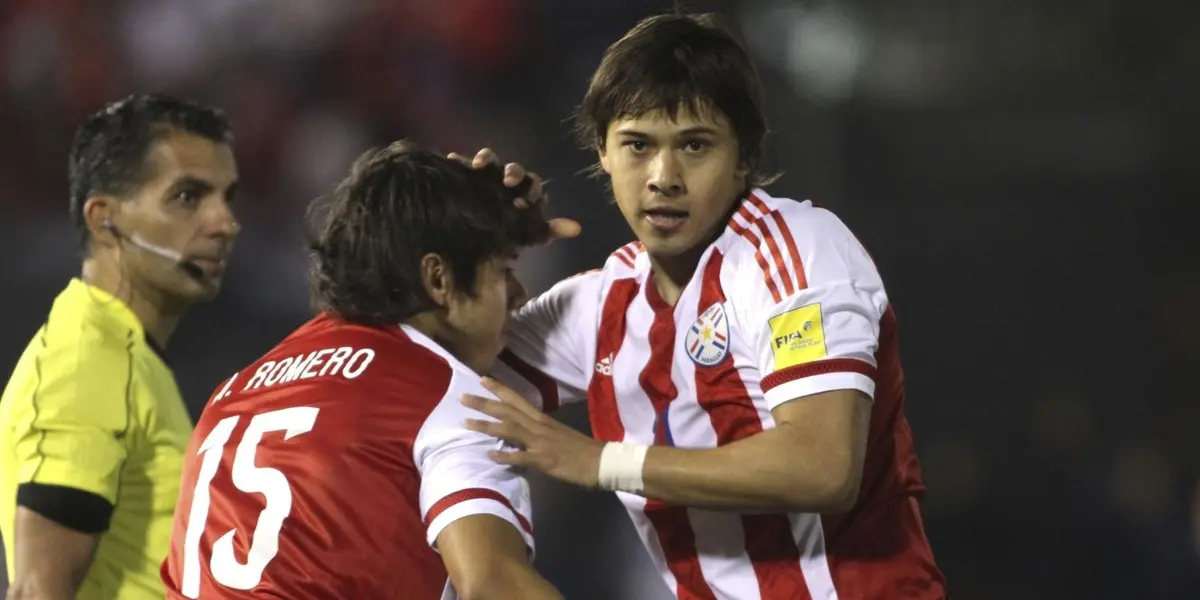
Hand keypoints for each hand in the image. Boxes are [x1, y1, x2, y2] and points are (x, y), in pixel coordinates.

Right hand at [447, 148, 581, 242]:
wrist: (485, 235)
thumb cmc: (512, 231)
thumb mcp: (530, 234)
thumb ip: (549, 230)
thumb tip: (577, 229)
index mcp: (525, 190)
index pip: (532, 184)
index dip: (530, 190)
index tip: (522, 203)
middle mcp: (508, 178)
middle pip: (513, 170)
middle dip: (512, 172)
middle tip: (508, 181)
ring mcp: (489, 174)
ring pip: (491, 160)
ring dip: (487, 159)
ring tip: (478, 165)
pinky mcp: (469, 174)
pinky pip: (465, 164)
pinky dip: (461, 160)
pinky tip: (453, 159)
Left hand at [462, 377, 604, 488]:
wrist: (601, 462)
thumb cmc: (581, 450)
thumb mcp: (557, 435)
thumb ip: (539, 432)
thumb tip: (522, 433)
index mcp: (543, 420)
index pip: (518, 400)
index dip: (500, 390)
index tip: (482, 379)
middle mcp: (539, 426)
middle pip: (508, 411)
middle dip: (484, 403)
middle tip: (462, 397)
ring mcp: (541, 442)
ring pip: (510, 429)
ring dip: (487, 426)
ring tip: (466, 423)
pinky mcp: (544, 460)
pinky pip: (522, 457)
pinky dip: (506, 455)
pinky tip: (490, 455)